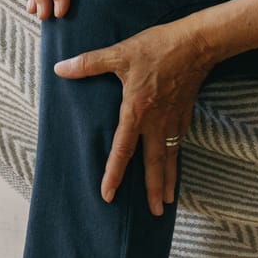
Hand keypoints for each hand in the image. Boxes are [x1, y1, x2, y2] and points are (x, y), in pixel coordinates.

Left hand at [52, 21, 214, 215]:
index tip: (108, 195)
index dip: (114, 174)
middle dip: (154, 190)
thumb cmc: (158, 47)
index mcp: (137, 111)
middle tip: (154, 214)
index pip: (123, 150)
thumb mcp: (120, 53)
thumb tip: (60, 68)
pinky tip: (173, 165)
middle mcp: (156, 122)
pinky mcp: (185, 113)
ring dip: (169, 181)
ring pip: (170, 157)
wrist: (197, 43)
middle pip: (154, 164)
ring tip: (168, 201)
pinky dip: (176, 159)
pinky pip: (178, 143)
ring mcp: (173, 120)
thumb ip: (89, 63)